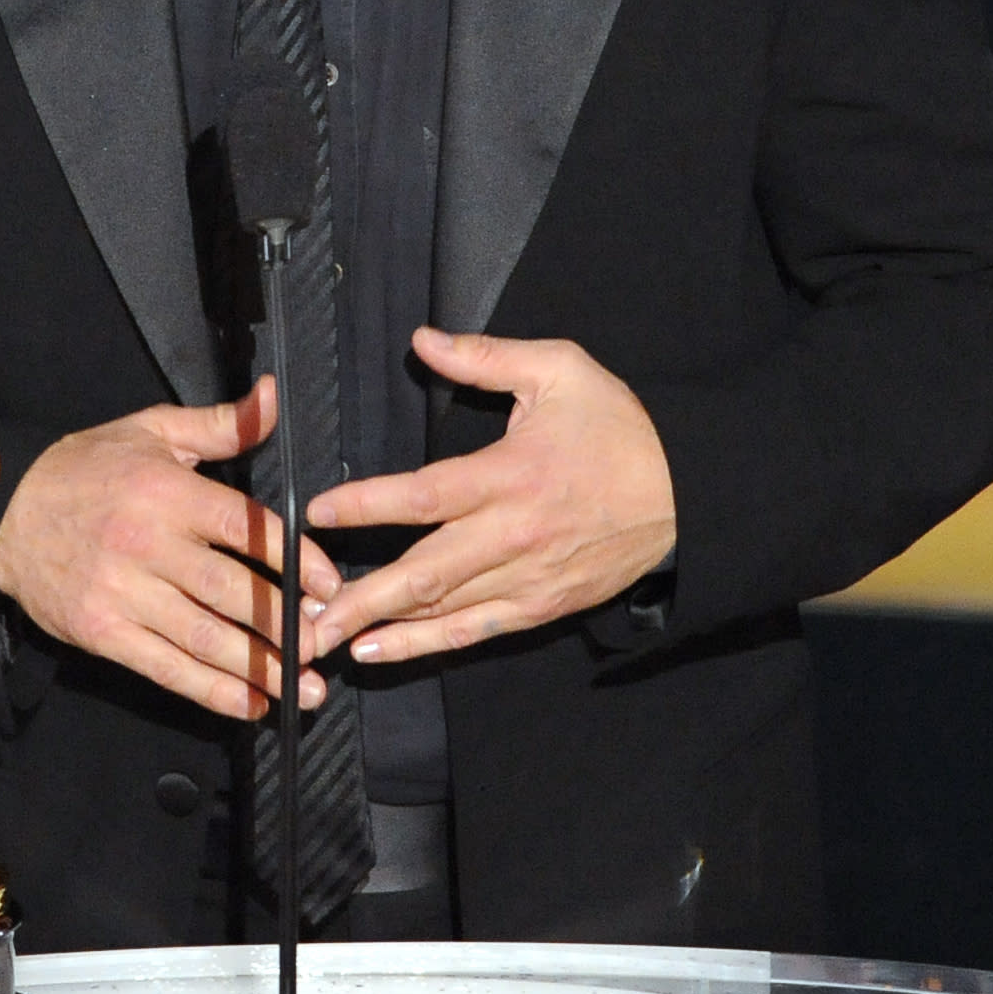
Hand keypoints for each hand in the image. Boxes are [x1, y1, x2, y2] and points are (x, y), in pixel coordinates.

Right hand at [0, 377, 343, 721]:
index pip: (245, 529)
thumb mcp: (151, 431)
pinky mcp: (102, 632)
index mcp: (168, 492)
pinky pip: (165, 669)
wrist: (0, 511)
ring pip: (204, 637)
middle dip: (284, 623)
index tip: (329, 586)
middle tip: (324, 643)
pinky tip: (251, 706)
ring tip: (303, 688)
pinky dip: (210, 691)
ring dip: (259, 667)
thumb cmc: (85, 469)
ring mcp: (123, 593)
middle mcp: (148, 544)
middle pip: (231, 591)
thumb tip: (275, 396)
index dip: (294, 560)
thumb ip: (221, 424)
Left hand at [303, 329, 675, 664]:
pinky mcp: (543, 605)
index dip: (366, 506)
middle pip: (423, 573)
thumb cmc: (620, 428)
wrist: (688, 491)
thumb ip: (485, 357)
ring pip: (443, 611)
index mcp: (511, 474)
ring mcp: (528, 578)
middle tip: (304, 618)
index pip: (424, 495)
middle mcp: (513, 534)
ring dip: (381, 628)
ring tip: (325, 641)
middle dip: (358, 598)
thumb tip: (423, 341)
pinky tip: (382, 652)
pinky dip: (427, 645)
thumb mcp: (560, 370)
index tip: (318, 514)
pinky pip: (475, 631)